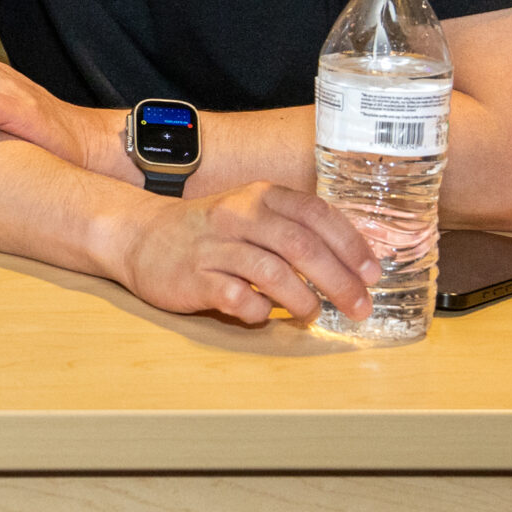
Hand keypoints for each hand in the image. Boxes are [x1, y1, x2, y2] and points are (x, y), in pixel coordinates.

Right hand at [111, 182, 380, 325]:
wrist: (140, 237)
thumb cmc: (210, 233)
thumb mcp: (251, 214)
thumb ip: (294, 229)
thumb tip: (351, 264)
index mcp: (259, 196)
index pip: (316, 214)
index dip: (351, 245)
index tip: (371, 274)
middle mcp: (238, 215)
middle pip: (301, 246)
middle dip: (339, 281)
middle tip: (359, 307)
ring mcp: (213, 246)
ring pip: (272, 272)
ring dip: (303, 299)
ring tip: (313, 314)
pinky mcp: (193, 276)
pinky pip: (236, 297)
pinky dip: (258, 311)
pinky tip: (263, 315)